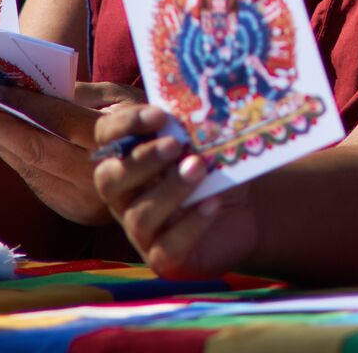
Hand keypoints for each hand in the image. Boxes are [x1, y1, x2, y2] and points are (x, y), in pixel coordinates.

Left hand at [0, 82, 143, 225]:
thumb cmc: (155, 131)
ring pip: (28, 167)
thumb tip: (46, 89)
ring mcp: (81, 198)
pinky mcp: (73, 212)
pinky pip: (35, 181)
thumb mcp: (131, 101)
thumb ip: (89, 94)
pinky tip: (0, 141)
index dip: (25, 103)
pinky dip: (15, 158)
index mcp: (113, 141)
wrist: (174, 191)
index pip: (59, 118)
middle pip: (33, 147)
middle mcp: (94, 173)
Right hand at [93, 105, 257, 278]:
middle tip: (175, 144)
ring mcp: (142, 230)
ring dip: (170, 189)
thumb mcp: (204, 140)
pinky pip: (168, 246)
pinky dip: (191, 224)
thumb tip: (188, 100)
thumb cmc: (218, 166)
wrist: (250, 208)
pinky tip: (212, 204)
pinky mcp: (164, 258)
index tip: (159, 115)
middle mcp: (126, 196)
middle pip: (110, 180)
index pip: (107, 136)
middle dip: (141, 161)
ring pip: (140, 216)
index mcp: (127, 159)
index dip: (126, 124)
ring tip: (199, 168)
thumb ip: (188, 123)